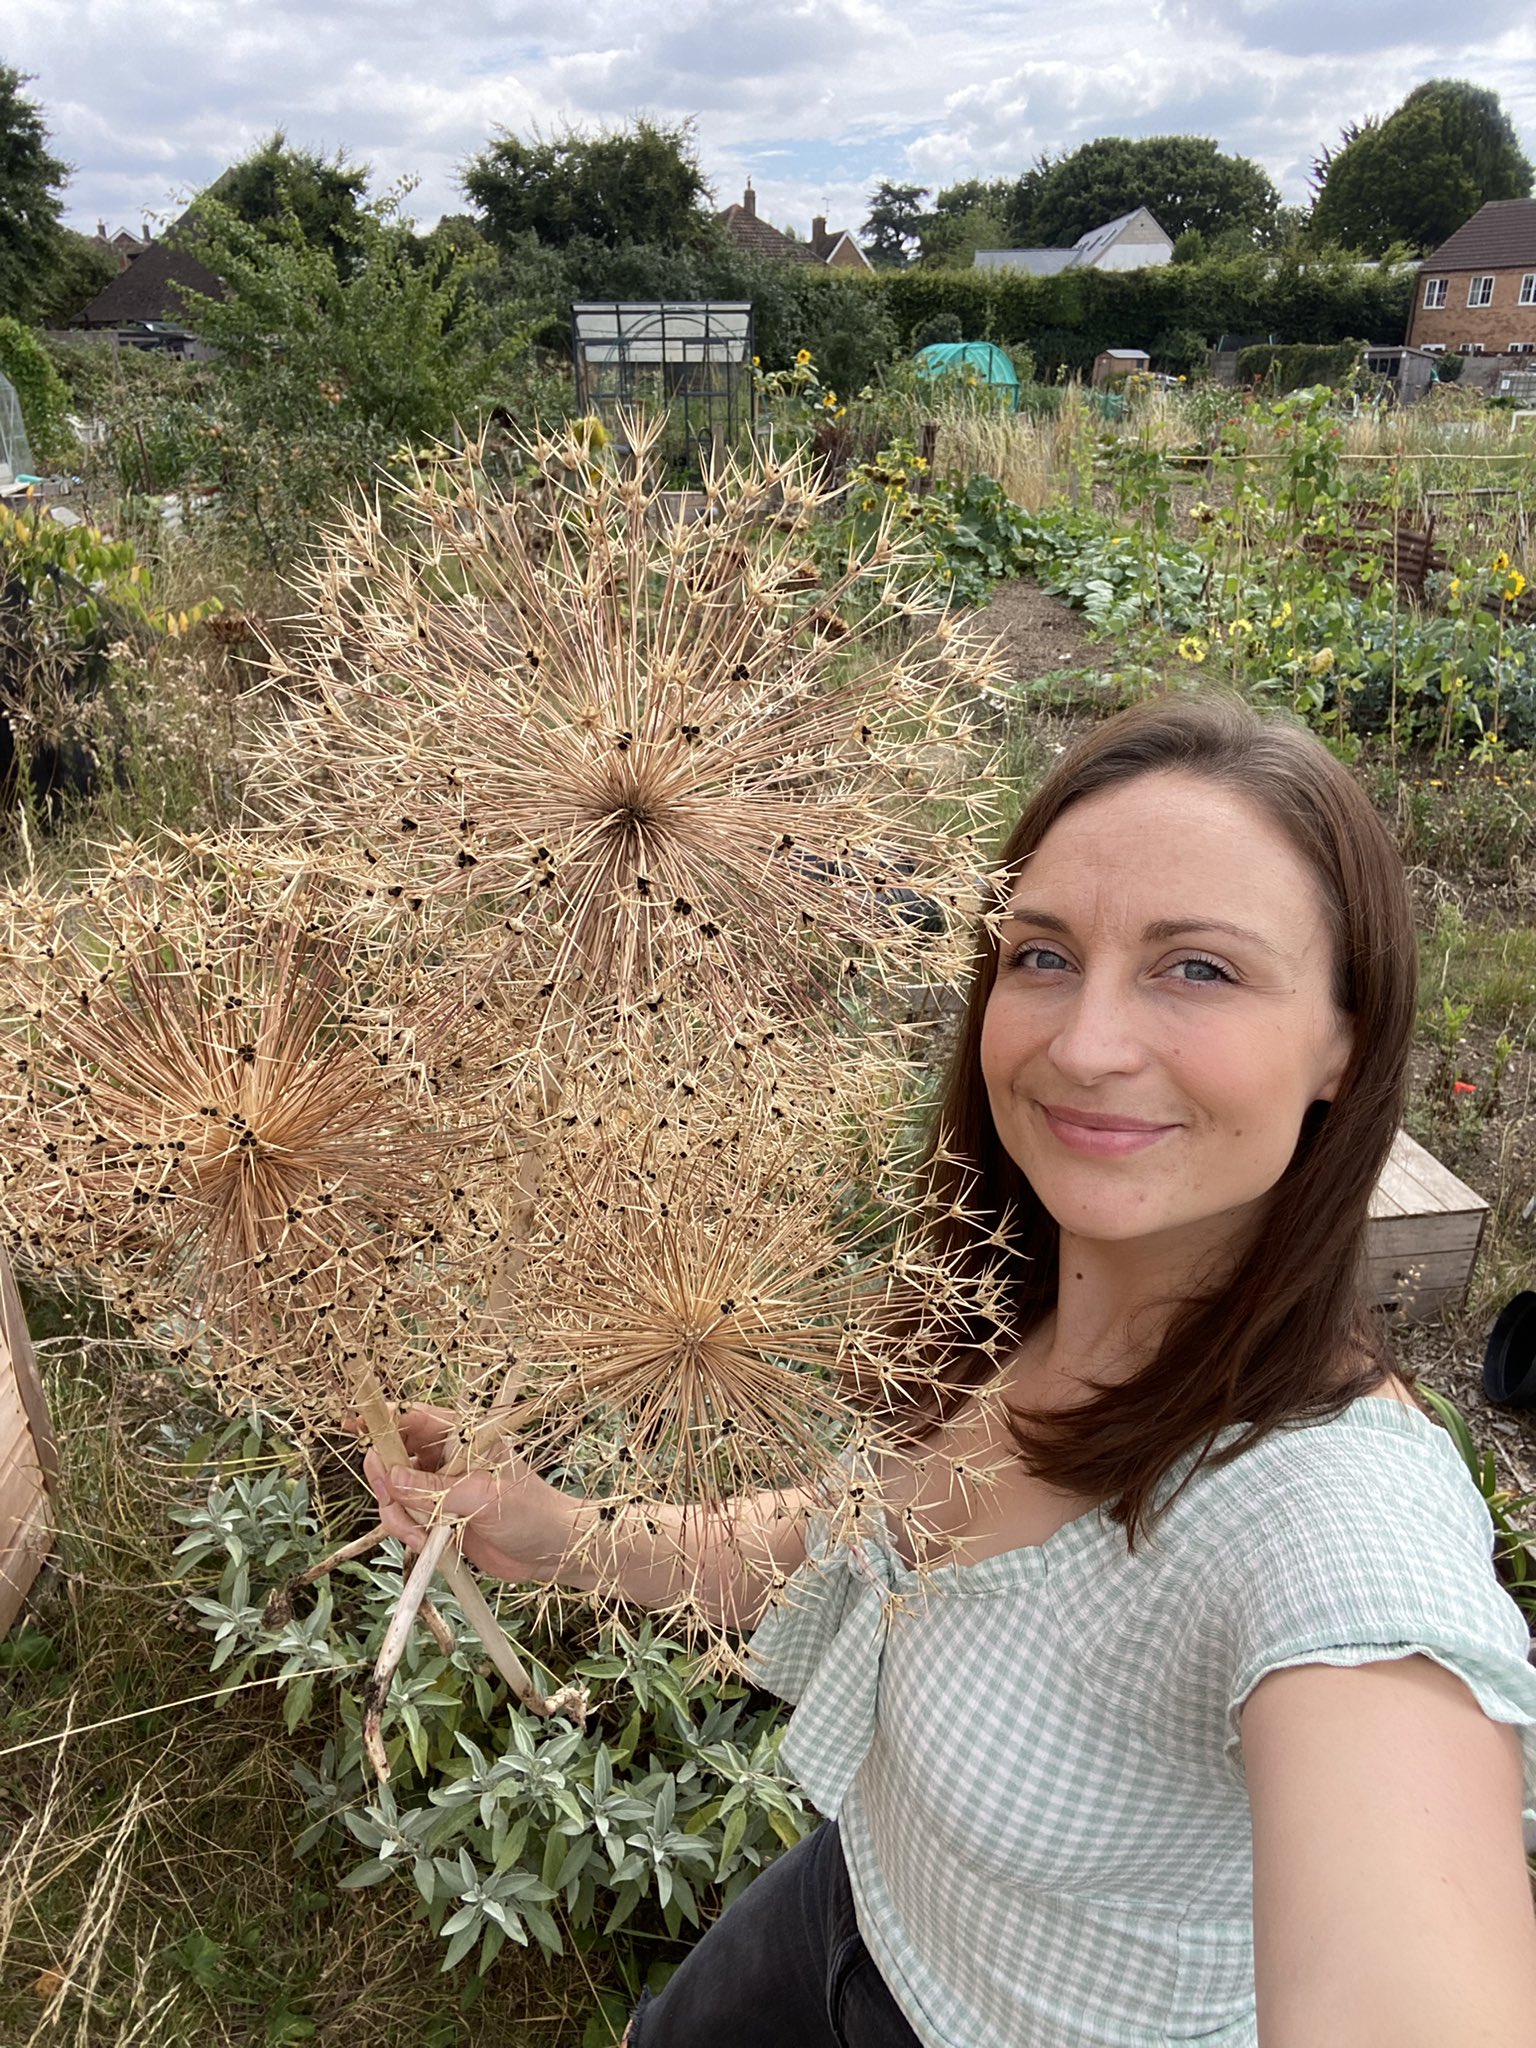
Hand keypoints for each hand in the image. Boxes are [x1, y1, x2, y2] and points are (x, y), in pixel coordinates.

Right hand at [358, 1405, 579, 1585]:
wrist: (551, 1552)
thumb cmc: (531, 1512)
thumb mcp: (482, 1497)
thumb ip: (435, 1489)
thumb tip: (392, 1477)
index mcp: (463, 1437)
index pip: (414, 1418)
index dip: (382, 1420)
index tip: (354, 1424)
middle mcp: (447, 1458)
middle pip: (393, 1456)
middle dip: (386, 1482)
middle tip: (393, 1503)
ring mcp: (440, 1487)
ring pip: (395, 1491)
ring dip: (398, 1515)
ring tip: (422, 1536)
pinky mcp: (438, 1516)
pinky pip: (405, 1517)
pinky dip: (406, 1531)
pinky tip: (426, 1544)